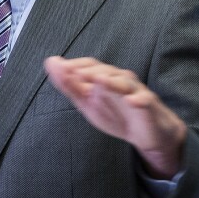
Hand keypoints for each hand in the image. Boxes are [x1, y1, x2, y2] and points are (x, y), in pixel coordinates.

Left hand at [45, 56, 186, 178]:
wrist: (147, 134)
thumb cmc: (116, 113)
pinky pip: (144, 99)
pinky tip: (131, 101)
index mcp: (104, 77)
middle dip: (89, 72)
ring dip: (111, 81)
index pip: (89, 65)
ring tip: (99, 80)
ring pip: (124, 81)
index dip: (74, 65)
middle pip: (105, 71)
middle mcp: (119, 78)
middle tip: (74, 73)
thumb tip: (50, 63)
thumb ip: (70, 85)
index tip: (57, 66)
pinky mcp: (148, 104)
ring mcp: (135, 90)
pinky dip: (138, 99)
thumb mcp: (88, 103)